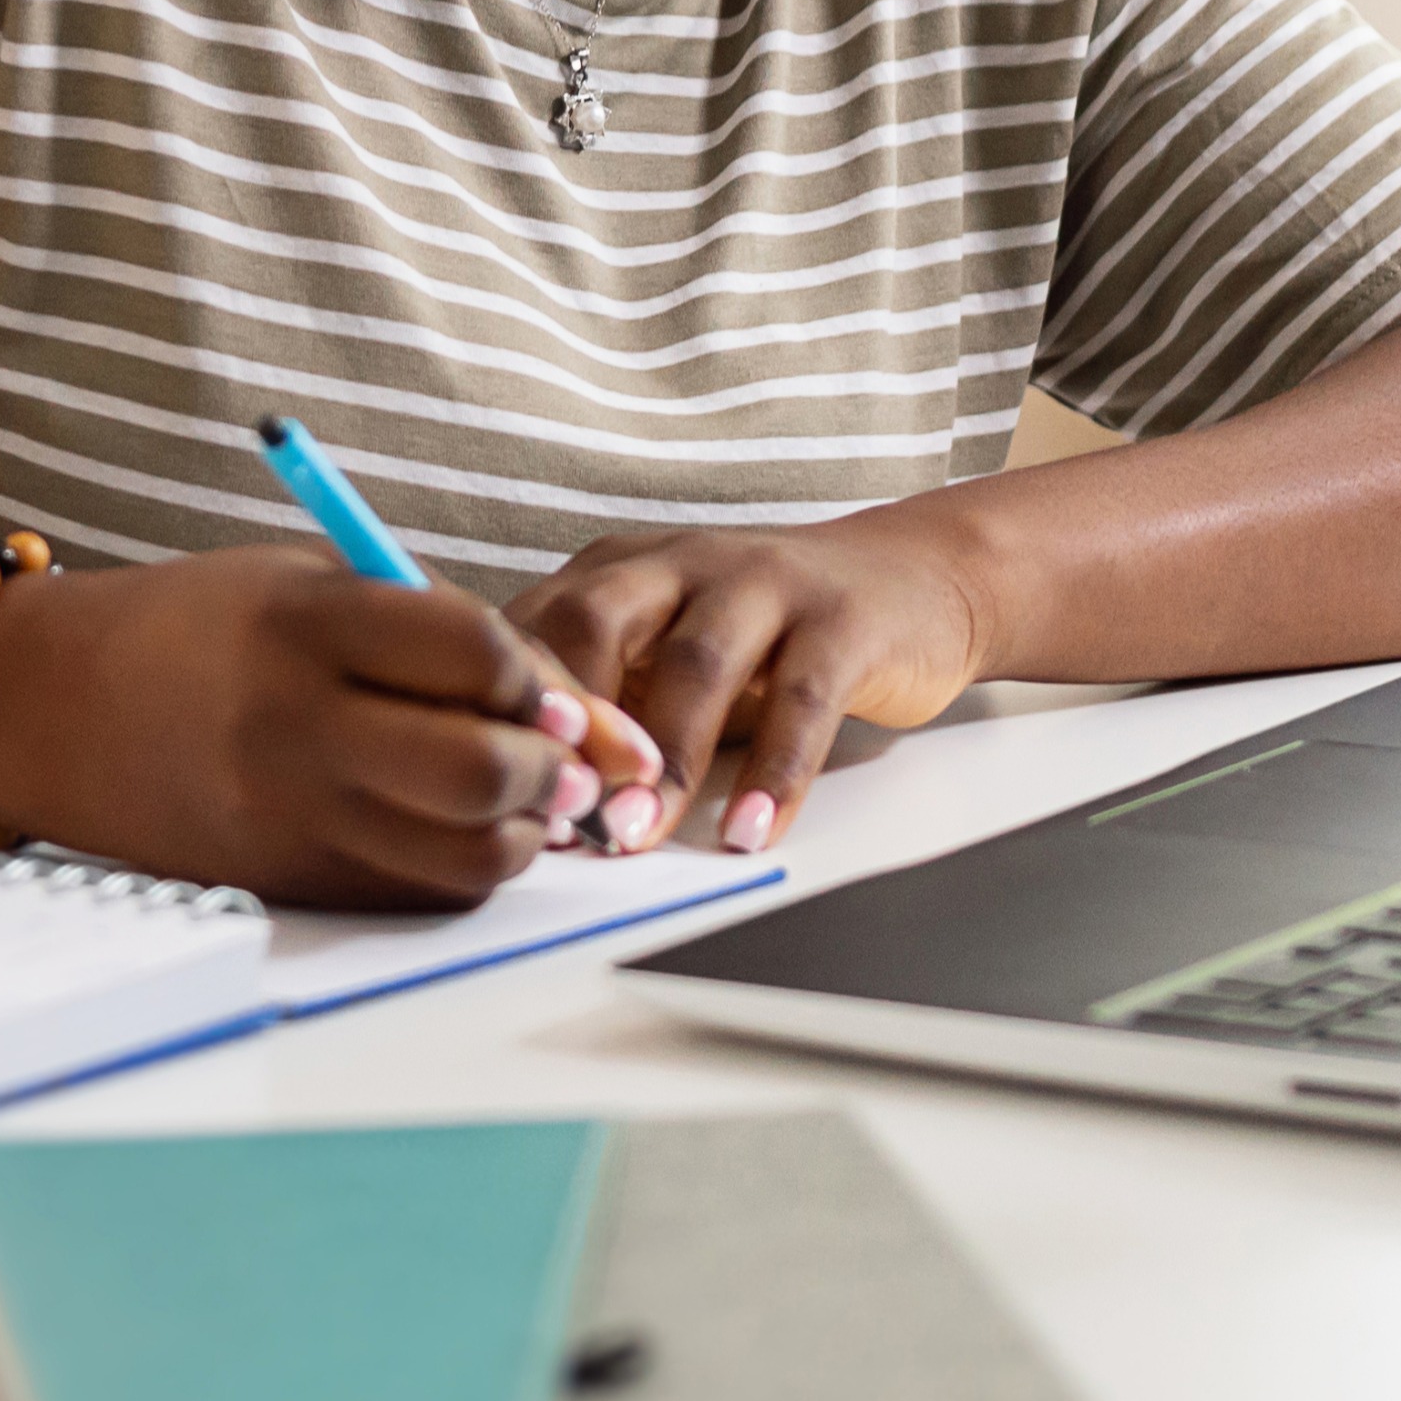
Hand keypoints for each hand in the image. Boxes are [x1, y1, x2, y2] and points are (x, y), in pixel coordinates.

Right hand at [5, 550, 631, 909]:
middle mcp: (297, 731)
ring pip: (472, 854)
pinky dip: (463, 863)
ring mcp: (293, 820)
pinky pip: (424, 892)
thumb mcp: (307, 587)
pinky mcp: (292, 884)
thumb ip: (441, 635)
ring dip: (521, 826)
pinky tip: (446, 825)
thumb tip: (590, 722)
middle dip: (549, 763)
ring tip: (508, 793)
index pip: (473, 650)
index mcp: (302, 629)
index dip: (531, 671)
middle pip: (481, 770)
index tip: (530, 681)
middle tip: (550, 751)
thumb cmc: (199, 630)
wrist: (51, 709)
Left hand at [521, 515, 1012, 856]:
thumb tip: (509, 793)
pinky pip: (803, 697)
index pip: (536, 627)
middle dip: (569, 723)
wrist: (913, 578)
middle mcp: (683, 561)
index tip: (488, 792)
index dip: (506, 709)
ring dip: (662, 760)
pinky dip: (773, 772)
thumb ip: (596, 699)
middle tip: (551, 813)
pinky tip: (751, 832)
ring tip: (635, 838)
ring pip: (697, 664)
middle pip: (598, 623)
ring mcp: (767, 582)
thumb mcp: (664, 650)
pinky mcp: (844, 620)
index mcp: (620, 570)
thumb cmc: (765, 636)